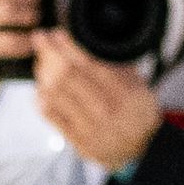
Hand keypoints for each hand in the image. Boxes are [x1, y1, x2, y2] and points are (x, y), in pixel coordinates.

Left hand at [33, 38, 166, 172]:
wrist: (143, 151)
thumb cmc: (139, 113)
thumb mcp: (141, 86)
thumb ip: (119, 66)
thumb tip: (92, 43)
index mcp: (125, 94)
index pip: (90, 64)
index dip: (69, 46)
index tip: (57, 34)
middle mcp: (107, 112)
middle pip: (68, 77)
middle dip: (49, 53)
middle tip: (40, 39)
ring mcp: (91, 129)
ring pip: (56, 96)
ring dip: (43, 74)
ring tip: (40, 61)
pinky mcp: (79, 142)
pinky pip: (53, 117)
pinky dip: (42, 99)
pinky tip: (41, 88)